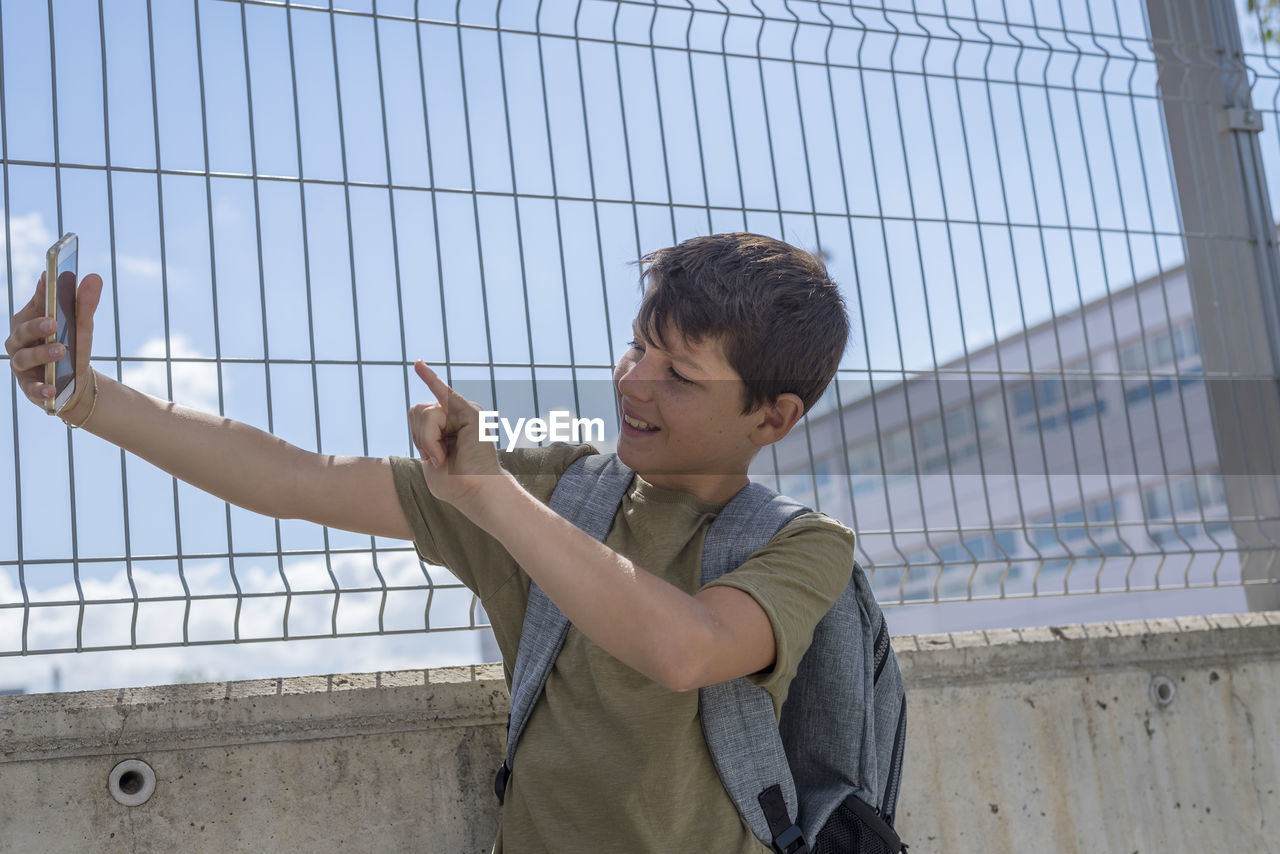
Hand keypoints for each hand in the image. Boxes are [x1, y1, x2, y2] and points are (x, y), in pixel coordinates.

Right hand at [5, 271, 102, 420]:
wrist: (74, 381)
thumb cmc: (72, 346)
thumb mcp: (82, 326)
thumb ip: (85, 304)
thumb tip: (94, 277)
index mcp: (29, 320)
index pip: (34, 305)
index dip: (40, 294)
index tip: (49, 279)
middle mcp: (19, 341)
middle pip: (21, 331)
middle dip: (36, 326)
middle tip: (53, 323)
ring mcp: (22, 364)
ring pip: (23, 358)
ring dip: (41, 354)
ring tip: (60, 350)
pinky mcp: (28, 386)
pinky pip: (30, 388)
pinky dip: (40, 388)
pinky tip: (51, 389)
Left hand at [408, 361, 504, 512]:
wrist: (476, 492)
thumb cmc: (455, 483)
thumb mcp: (429, 458)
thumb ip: (424, 436)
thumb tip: (423, 414)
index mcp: (445, 426)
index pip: (418, 415)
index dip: (417, 435)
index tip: (431, 454)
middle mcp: (456, 415)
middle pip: (418, 411)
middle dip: (420, 437)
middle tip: (437, 458)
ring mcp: (464, 412)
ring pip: (427, 414)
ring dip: (428, 440)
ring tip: (445, 457)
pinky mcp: (471, 413)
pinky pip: (445, 395)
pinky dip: (430, 379)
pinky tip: (418, 365)